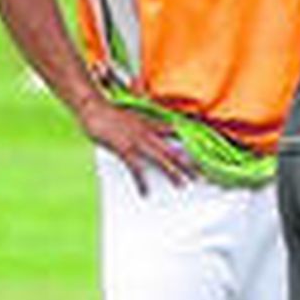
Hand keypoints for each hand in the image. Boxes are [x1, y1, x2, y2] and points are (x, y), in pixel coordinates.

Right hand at [77, 100, 196, 194]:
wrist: (93, 106)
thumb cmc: (110, 112)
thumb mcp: (132, 115)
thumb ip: (144, 125)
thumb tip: (150, 134)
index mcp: (152, 123)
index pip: (178, 131)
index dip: (193, 139)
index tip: (206, 148)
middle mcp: (149, 131)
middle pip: (174, 150)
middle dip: (188, 164)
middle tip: (202, 176)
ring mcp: (138, 140)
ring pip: (161, 159)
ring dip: (173, 173)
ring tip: (183, 185)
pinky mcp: (124, 148)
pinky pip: (136, 168)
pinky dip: (141, 182)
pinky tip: (146, 193)